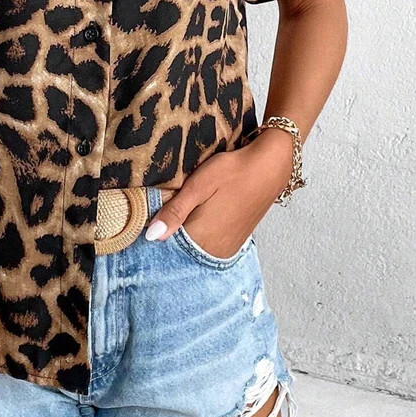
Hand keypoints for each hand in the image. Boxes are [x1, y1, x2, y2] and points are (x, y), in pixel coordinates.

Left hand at [144, 129, 293, 258]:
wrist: (269, 167)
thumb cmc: (233, 171)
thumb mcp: (198, 186)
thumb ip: (175, 212)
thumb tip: (151, 236)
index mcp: (202, 238)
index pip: (166, 247)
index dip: (155, 233)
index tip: (146, 221)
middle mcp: (215, 249)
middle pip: (180, 249)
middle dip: (168, 234)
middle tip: (162, 211)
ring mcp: (227, 247)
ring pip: (194, 248)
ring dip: (183, 234)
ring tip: (178, 212)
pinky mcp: (235, 241)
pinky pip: (208, 245)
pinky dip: (198, 234)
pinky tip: (196, 217)